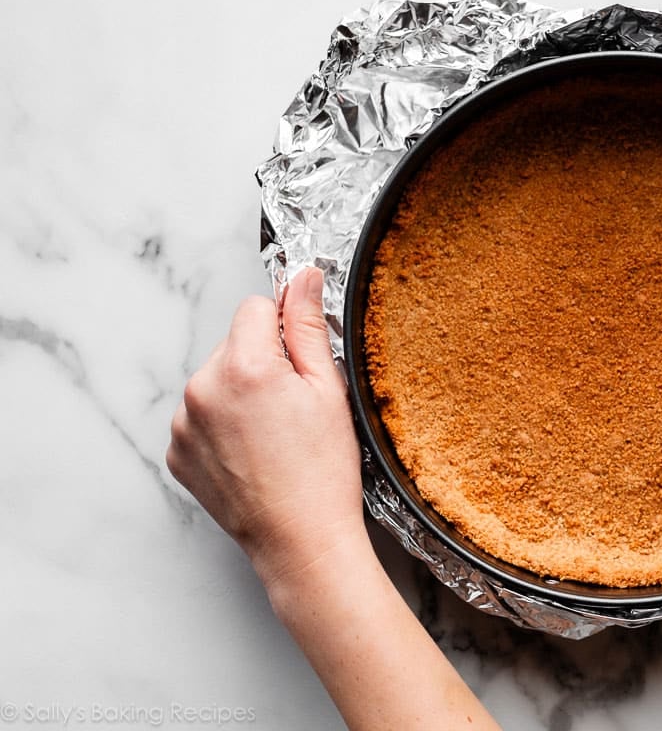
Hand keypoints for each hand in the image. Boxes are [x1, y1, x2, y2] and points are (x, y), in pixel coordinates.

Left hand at [167, 268, 364, 585]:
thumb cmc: (323, 471)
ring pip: (216, 380)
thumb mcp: (329, 389)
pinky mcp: (177, 453)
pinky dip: (224, 427)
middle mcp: (200, 388)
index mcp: (242, 365)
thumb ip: (308, 325)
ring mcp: (183, 424)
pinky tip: (254, 453)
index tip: (302, 367)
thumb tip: (303, 276)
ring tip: (274, 436)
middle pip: (233, 343)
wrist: (301, 541)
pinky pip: (201, 417)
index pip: (256, 306)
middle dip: (262, 362)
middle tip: (294, 409)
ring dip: (240, 394)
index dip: (286, 330)